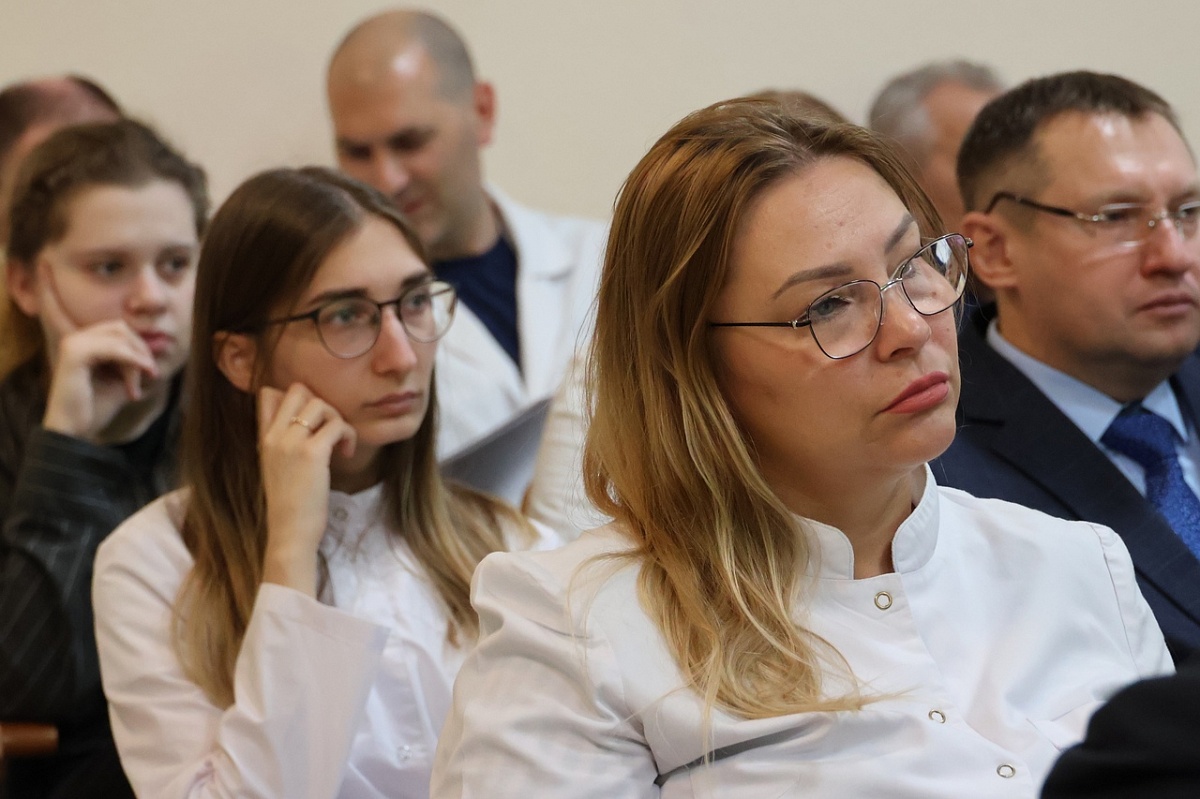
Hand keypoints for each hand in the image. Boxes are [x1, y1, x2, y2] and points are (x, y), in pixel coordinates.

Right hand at [38, 264, 159, 440]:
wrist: (78, 432)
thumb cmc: (99, 406)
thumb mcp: (125, 378)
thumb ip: (138, 358)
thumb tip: (162, 342)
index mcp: (79, 340)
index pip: (64, 307)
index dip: (50, 286)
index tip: (42, 263)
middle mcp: (72, 336)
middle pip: (120, 326)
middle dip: (140, 351)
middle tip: (147, 376)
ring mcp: (72, 343)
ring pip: (121, 335)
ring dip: (138, 359)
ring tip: (141, 381)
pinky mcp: (74, 353)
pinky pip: (115, 347)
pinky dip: (132, 362)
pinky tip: (135, 381)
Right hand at [257, 384, 356, 595]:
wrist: (289, 533)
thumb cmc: (290, 505)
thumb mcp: (277, 467)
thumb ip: (285, 444)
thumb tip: (308, 425)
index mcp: (263, 438)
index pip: (268, 394)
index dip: (294, 398)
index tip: (311, 420)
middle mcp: (273, 436)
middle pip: (297, 389)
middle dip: (321, 404)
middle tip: (329, 429)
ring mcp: (291, 442)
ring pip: (319, 403)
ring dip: (338, 420)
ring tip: (340, 444)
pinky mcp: (312, 453)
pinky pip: (337, 425)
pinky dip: (348, 435)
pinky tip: (345, 453)